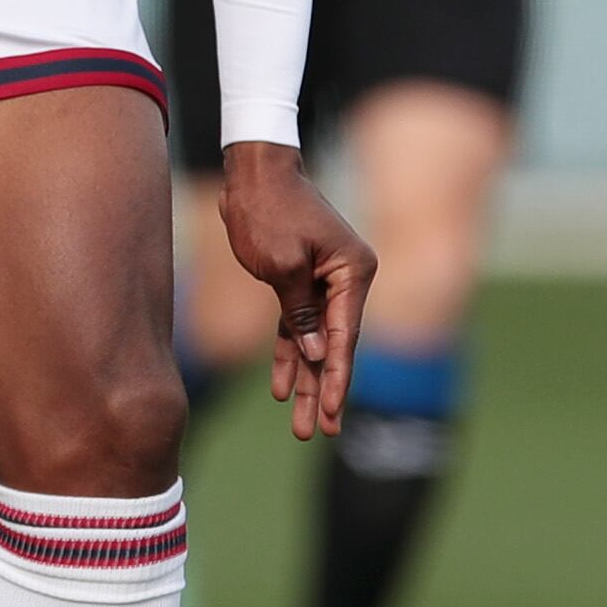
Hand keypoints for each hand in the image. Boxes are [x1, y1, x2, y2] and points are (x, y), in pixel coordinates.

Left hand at [216, 141, 374, 439]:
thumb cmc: (267, 212)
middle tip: (318, 433)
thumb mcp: (282, 265)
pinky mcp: (301, 282)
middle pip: (333, 346)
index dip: (337, 379)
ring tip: (301, 426)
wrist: (253, 173)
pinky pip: (297, 326)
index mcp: (353, 273)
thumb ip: (300, 312)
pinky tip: (281, 388)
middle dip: (323, 392)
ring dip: (305, 381)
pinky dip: (289, 354)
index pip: (345, 337)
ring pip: (314, 342)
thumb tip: (318, 353)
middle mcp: (346, 279)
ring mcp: (324, 282)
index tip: (331, 414)